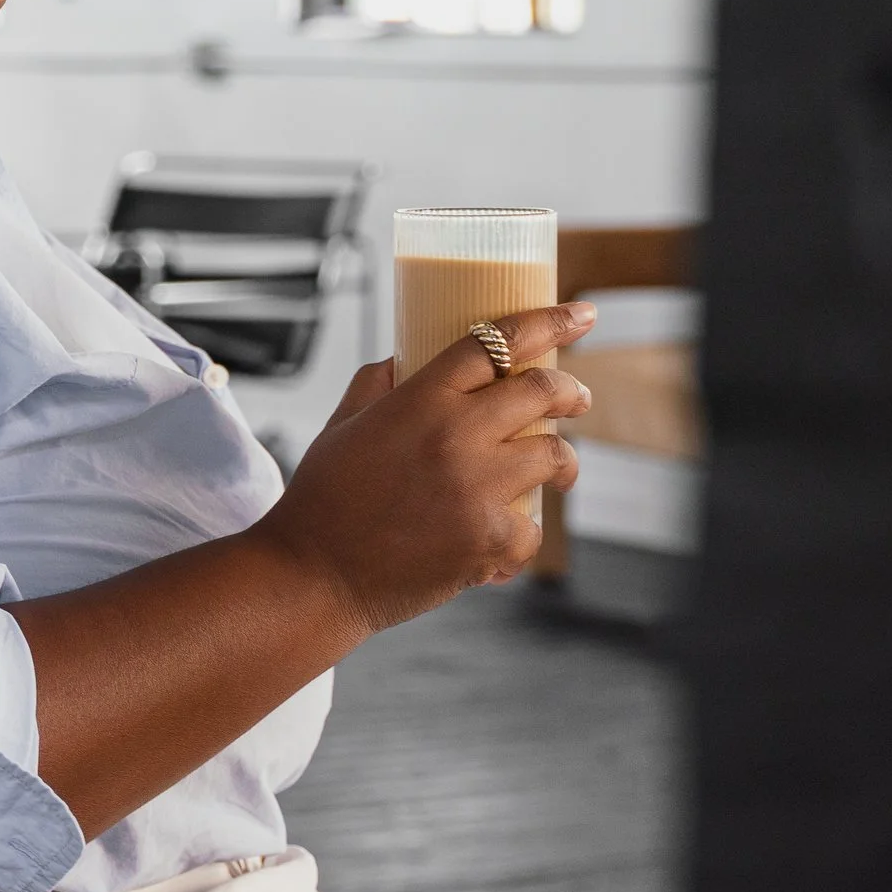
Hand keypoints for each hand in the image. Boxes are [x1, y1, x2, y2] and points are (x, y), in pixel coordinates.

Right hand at [250, 303, 595, 634]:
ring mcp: (477, 488)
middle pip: (542, 391)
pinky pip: (534, 527)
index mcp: (420, 398)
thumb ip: (376, 385)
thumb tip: (403, 361)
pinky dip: (522, 533)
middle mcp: (456, 434)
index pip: (498, 341)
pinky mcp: (488, 539)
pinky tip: (502, 539)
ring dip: (561, 462)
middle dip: (569, 391)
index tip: (581, 315)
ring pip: (554, 455)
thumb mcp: (340, 425)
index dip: (550, 321)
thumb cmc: (321, 502)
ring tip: (557, 471)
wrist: (311, 576)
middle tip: (575, 397)